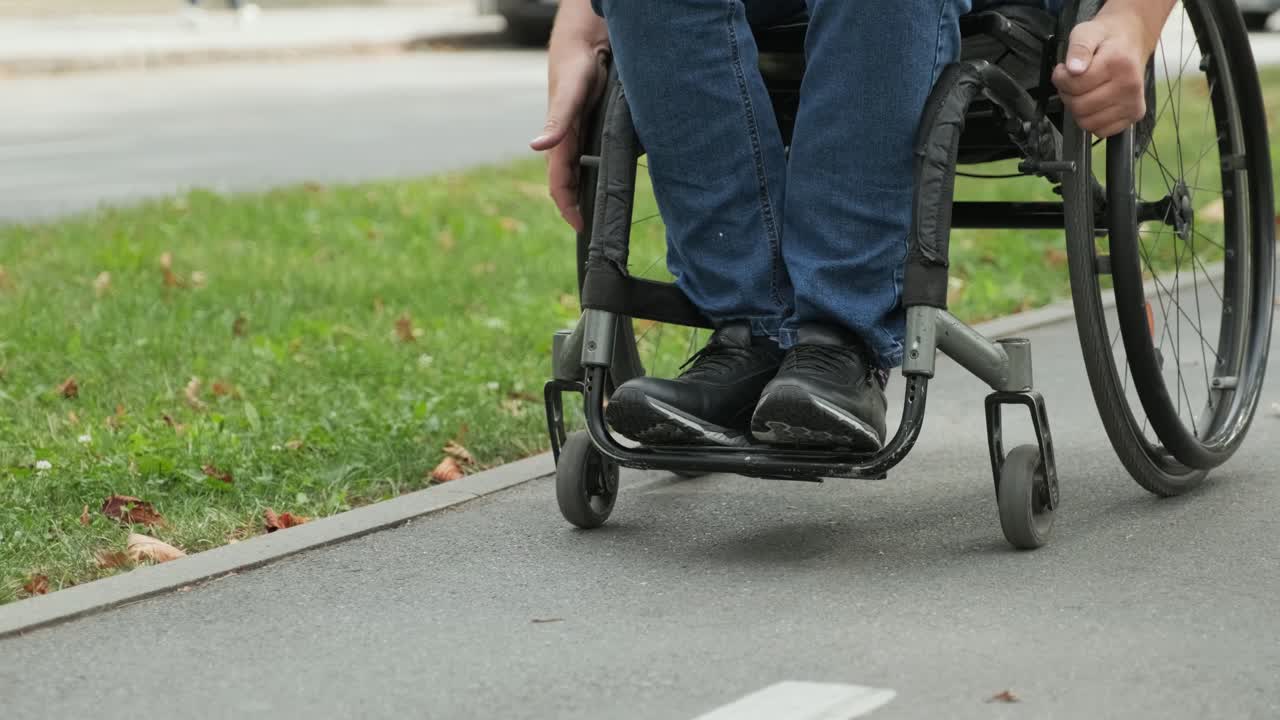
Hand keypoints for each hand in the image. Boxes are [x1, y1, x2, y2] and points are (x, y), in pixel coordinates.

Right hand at [531, 43, 607, 231]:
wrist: (583, 45)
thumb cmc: (576, 67)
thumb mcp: (570, 94)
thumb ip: (557, 120)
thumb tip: (536, 146)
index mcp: (559, 141)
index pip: (559, 184)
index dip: (568, 207)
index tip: (581, 227)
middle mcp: (564, 143)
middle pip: (566, 184)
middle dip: (574, 207)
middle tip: (592, 230)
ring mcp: (574, 138)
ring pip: (576, 174)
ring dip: (582, 194)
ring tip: (597, 215)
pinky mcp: (585, 130)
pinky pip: (585, 161)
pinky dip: (591, 176)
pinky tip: (604, 183)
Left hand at [1052, 8, 1155, 137]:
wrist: (1132, 39)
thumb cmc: (1107, 37)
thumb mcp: (1087, 32)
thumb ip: (1078, 48)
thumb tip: (1073, 69)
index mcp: (1119, 64)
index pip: (1075, 85)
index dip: (1061, 78)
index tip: (1063, 69)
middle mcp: (1130, 86)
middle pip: (1079, 106)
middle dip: (1068, 95)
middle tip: (1073, 81)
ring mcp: (1134, 103)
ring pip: (1087, 122)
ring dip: (1078, 110)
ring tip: (1084, 91)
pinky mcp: (1134, 115)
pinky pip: (1101, 131)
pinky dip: (1092, 120)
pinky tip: (1095, 103)